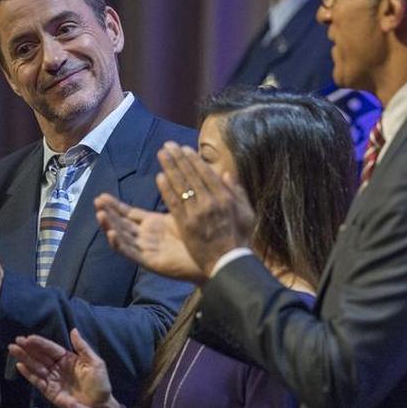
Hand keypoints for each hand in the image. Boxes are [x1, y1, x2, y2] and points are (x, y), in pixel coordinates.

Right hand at [10, 328, 111, 407]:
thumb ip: (83, 347)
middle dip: (28, 349)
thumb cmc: (100, 384)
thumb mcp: (95, 363)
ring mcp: (53, 379)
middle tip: (15, 341)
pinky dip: (28, 374)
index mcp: (69, 359)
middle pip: (40, 356)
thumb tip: (74, 330)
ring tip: (13, 350)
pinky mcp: (49, 391)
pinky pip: (37, 381)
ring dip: (24, 358)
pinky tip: (20, 366)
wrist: (100, 407)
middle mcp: (58, 367)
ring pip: (36, 367)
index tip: (28, 337)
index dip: (40, 343)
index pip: (51, 349)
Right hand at [95, 193, 205, 283]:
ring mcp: (147, 250)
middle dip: (108, 213)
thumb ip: (180, 191)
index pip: (128, 214)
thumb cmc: (203, 234)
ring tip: (100, 214)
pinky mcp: (151, 261)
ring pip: (122, 237)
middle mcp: (147, 237)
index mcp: (153, 224)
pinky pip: (131, 253)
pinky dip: (120, 245)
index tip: (102, 195)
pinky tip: (112, 234)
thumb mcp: (187, 208)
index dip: (115, 205)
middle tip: (97, 201)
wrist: (215, 259)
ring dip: (110, 226)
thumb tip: (179, 169)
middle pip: (121, 224)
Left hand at [155, 142, 254, 275]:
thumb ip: (237, 192)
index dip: (194, 159)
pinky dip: (166, 189)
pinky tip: (159, 177)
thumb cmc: (239, 238)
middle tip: (168, 146)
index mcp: (225, 198)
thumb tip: (226, 173)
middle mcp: (210, 202)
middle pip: (191, 175)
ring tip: (161, 154)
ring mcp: (196, 214)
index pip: (206, 173)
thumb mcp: (246, 213)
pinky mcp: (185, 225)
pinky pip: (174, 203)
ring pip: (180, 185)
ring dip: (170, 168)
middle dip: (178, 158)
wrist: (228, 262)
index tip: (184, 149)